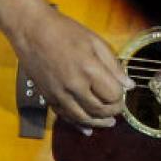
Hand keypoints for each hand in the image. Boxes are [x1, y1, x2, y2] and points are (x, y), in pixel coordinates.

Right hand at [11, 8, 133, 128]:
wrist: (32, 31)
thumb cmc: (64, 32)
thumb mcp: (95, 42)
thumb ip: (114, 66)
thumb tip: (129, 85)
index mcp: (89, 69)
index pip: (112, 95)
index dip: (120, 97)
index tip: (122, 93)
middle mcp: (73, 86)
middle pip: (99, 110)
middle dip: (112, 112)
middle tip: (118, 109)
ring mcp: (59, 94)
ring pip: (82, 118)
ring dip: (98, 123)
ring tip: (109, 123)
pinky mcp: (48, 97)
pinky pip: (65, 116)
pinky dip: (77, 125)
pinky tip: (87, 129)